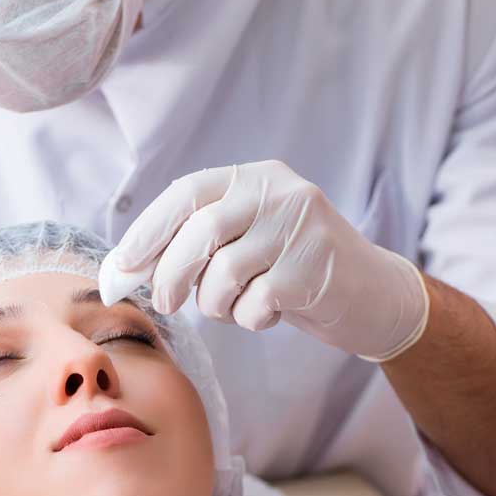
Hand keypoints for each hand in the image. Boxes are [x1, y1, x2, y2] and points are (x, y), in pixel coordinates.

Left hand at [100, 161, 428, 361]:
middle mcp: (278, 192)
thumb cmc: (292, 271)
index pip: (187, 193)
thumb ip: (196, 243)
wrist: (373, 295)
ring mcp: (300, 227)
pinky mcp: (315, 268)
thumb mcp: (246, 241)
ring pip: (224, 272)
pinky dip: (250, 318)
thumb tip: (124, 267)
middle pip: (200, 231)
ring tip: (234, 307)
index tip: (123, 266)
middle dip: (171, 274)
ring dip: (215, 304)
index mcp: (253, 177)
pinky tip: (269, 313)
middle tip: (165, 304)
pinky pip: (255, 302)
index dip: (148, 231)